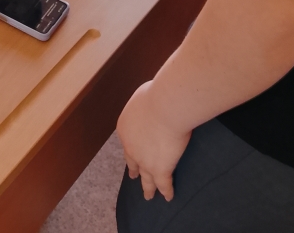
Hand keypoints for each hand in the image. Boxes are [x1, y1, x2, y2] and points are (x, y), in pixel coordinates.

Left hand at [117, 81, 191, 201]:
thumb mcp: (143, 96)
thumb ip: (144, 105)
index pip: (127, 141)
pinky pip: (163, 184)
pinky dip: (166, 191)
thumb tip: (151, 101)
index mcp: (124, 128)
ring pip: (146, 179)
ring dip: (147, 188)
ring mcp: (145, 161)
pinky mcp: (161, 169)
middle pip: (132, 162)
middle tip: (132, 176)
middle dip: (133, 170)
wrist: (165, 107)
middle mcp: (130, 147)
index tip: (132, 154)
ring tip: (148, 196)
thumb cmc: (155, 96)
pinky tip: (169, 197)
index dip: (130, 148)